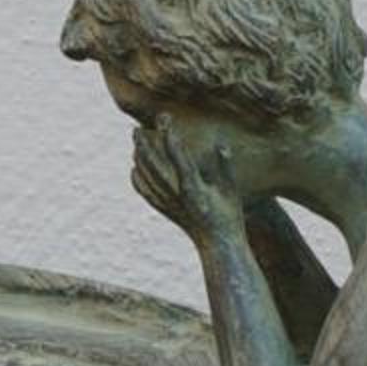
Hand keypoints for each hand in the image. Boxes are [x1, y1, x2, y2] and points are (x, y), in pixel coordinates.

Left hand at [130, 117, 243, 241]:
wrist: (219, 246)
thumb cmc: (230, 216)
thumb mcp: (232, 190)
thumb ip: (225, 167)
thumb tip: (220, 144)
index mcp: (193, 188)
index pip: (177, 156)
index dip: (168, 136)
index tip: (163, 119)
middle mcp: (176, 196)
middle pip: (153, 167)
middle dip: (144, 146)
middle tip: (136, 128)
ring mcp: (168, 205)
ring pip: (147, 179)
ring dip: (139, 159)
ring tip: (135, 142)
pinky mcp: (166, 211)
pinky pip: (146, 194)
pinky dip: (138, 180)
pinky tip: (134, 170)